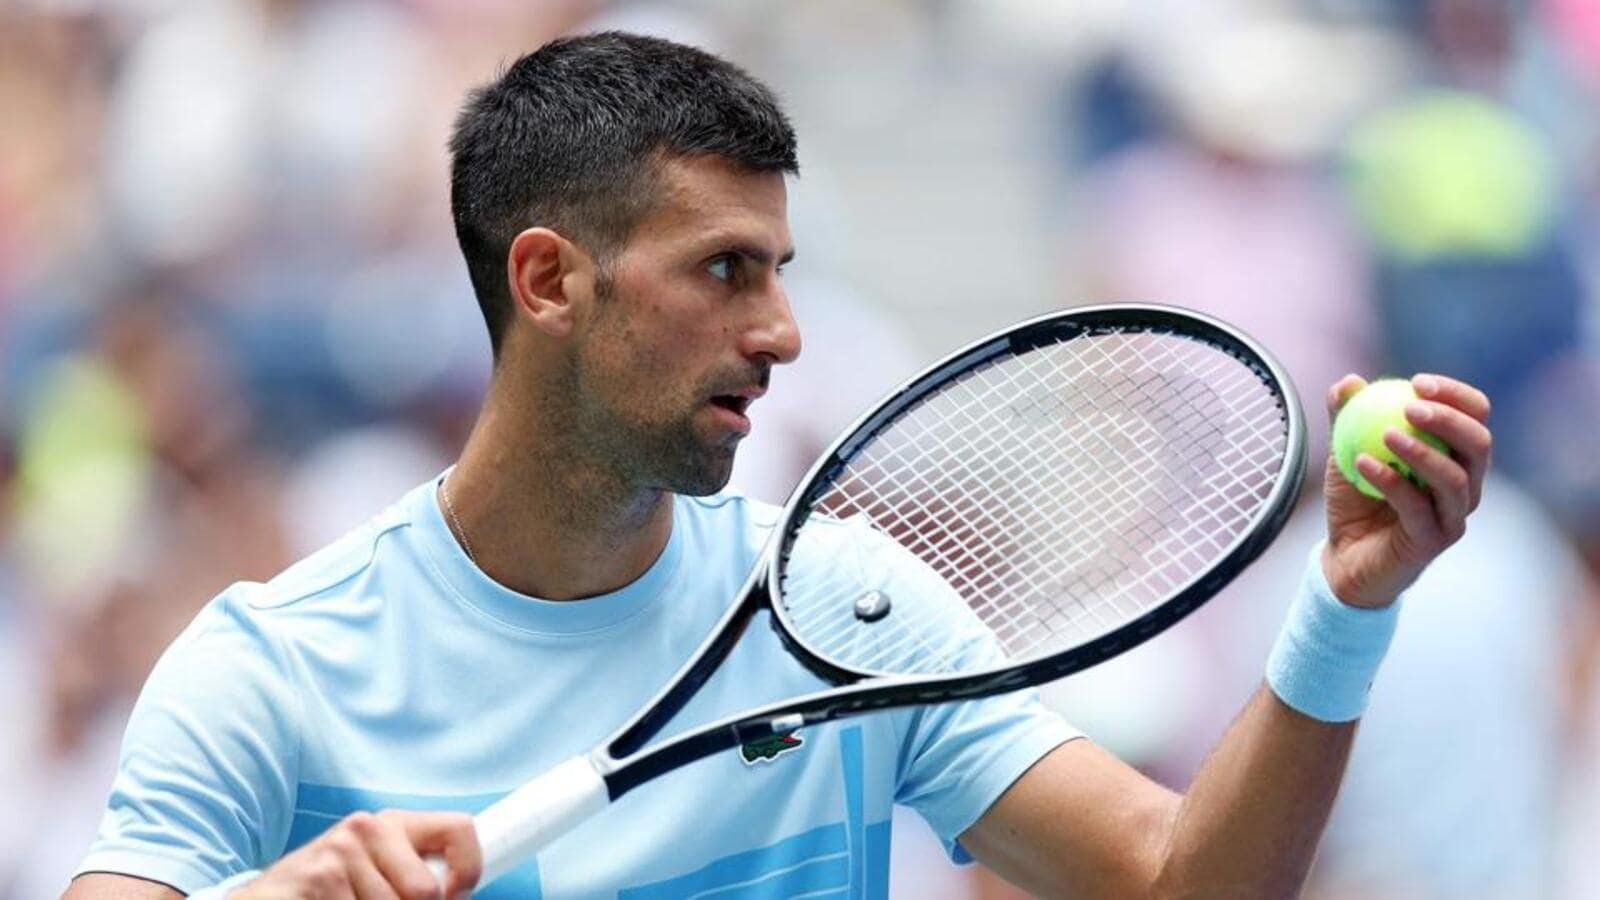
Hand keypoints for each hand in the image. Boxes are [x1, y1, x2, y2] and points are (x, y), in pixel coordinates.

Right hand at [236, 810, 479, 899]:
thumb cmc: (328, 893)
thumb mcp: (375, 874)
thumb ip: (413, 877)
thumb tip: (455, 895)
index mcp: (393, 824)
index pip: (460, 828)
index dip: (469, 871)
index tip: (455, 897)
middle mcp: (368, 827)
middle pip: (426, 891)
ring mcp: (340, 850)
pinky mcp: (318, 877)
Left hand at [1320, 373, 1491, 608]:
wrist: (1343, 557)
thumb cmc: (1355, 500)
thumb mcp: (1345, 451)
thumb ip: (1347, 417)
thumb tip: (1347, 382)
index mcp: (1455, 456)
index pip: (1474, 416)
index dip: (1455, 396)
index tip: (1417, 383)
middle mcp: (1465, 485)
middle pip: (1479, 444)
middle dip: (1449, 420)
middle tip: (1410, 407)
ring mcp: (1452, 516)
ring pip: (1455, 479)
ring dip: (1422, 452)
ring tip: (1385, 434)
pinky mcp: (1432, 541)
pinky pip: (1418, 508)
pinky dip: (1392, 482)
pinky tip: (1363, 463)